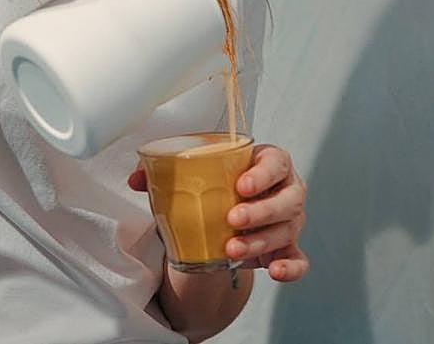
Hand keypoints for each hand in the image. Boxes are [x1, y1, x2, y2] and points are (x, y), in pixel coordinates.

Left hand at [128, 145, 308, 282]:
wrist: (231, 205)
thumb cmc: (221, 180)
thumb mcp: (198, 169)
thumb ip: (167, 169)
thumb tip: (135, 178)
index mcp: (269, 162)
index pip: (275, 162)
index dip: (262, 175)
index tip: (240, 185)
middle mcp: (286, 189)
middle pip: (286, 200)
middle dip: (260, 212)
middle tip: (232, 219)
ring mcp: (290, 220)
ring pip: (286, 231)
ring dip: (259, 242)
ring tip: (231, 249)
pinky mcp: (289, 248)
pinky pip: (298, 260)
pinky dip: (290, 267)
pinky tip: (274, 271)